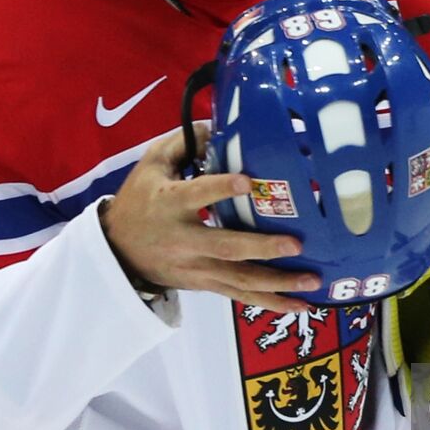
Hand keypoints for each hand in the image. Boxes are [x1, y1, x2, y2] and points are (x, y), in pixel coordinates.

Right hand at [99, 127, 321, 312]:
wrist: (116, 250)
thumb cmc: (140, 199)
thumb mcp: (152, 164)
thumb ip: (183, 143)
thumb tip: (217, 124)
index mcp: (170, 204)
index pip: (197, 194)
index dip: (221, 188)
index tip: (248, 181)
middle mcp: (185, 240)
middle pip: (227, 247)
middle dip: (262, 248)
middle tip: (296, 244)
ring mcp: (196, 268)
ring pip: (240, 280)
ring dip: (279, 283)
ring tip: (313, 278)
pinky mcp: (205, 284)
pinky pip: (240, 296)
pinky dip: (271, 302)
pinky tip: (300, 304)